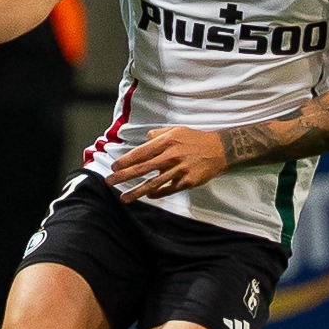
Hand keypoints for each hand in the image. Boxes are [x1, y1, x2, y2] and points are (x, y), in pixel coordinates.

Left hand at [105, 126, 228, 202]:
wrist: (219, 150)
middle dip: (124, 176)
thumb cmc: (195, 139)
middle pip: (143, 168)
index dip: (126, 161)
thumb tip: (145, 139)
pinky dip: (156, 193)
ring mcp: (179, 170)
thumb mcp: (176, 130)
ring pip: (153, 183)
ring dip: (136, 191)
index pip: (141, 153)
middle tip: (110, 182)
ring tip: (124, 198)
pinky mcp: (187, 181)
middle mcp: (171, 156)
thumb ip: (158, 134)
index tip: (115, 167)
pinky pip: (168, 189)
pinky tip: (147, 196)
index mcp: (167, 142)